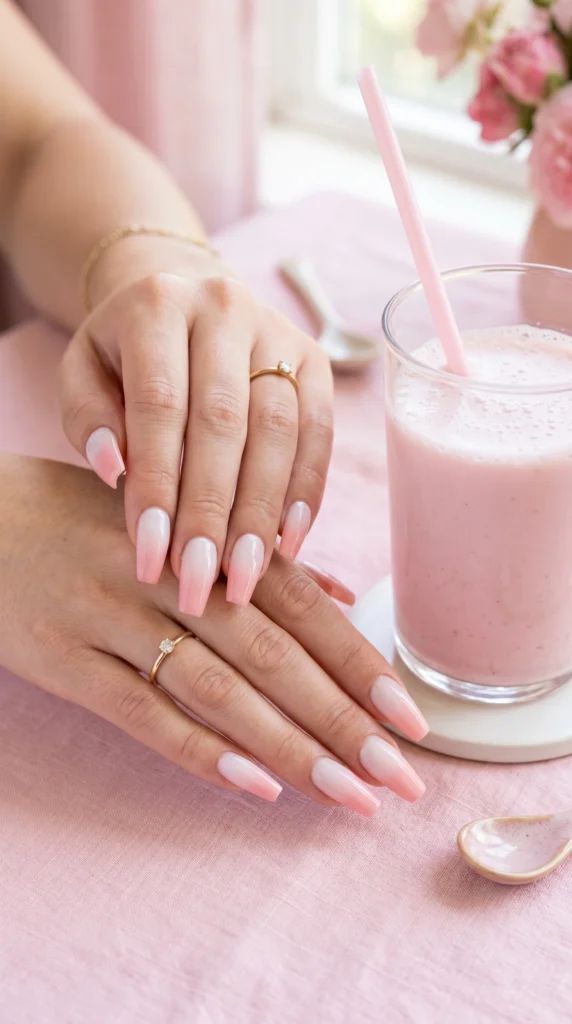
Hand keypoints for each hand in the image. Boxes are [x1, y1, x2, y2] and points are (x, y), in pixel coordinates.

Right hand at [0, 456, 427, 814]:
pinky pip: (140, 710)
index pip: (299, 603)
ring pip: (216, 687)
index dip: (358, 662)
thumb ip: (257, 560)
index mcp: (201, 535)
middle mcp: (166, 572)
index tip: (412, 718)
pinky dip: (199, 749)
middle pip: (271, 651)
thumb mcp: (172, 520)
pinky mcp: (64, 657)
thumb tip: (342, 596)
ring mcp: (112, 616)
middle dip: (342, 717)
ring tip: (349, 796)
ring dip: (289, 745)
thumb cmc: (82, 519)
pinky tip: (255, 786)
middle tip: (401, 777)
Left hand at [59, 266, 333, 616]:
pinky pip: (319, 431)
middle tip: (199, 582)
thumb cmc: (124, 353)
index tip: (150, 556)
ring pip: (279, 429)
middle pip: (225, 422)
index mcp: (158, 304)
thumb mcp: (82, 371)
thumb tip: (114, 471)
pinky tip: (287, 544)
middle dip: (212, 512)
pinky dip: (306, 492)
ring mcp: (278, 332)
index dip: (157, 485)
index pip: (160, 405)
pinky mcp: (315, 360)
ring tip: (244, 577)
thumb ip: (87, 417)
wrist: (181, 299)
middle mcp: (225, 308)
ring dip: (262, 512)